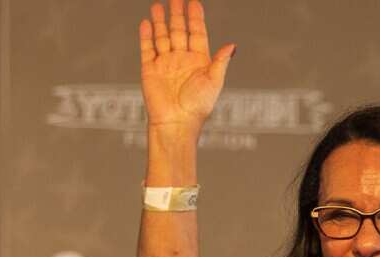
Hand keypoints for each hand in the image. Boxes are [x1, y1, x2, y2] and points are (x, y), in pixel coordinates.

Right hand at [138, 0, 234, 130]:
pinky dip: (146, 36)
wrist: (176, 122)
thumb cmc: (198, 106)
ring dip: (161, 21)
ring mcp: (165, 63)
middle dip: (177, 15)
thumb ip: (220, 62)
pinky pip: (147, 48)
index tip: (193, 2)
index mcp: (199, 61)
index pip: (197, 33)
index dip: (195, 18)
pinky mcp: (150, 69)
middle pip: (179, 31)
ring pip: (162, 37)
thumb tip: (233, 45)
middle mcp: (181, 60)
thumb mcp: (213, 81)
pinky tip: (147, 22)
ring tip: (159, 5)